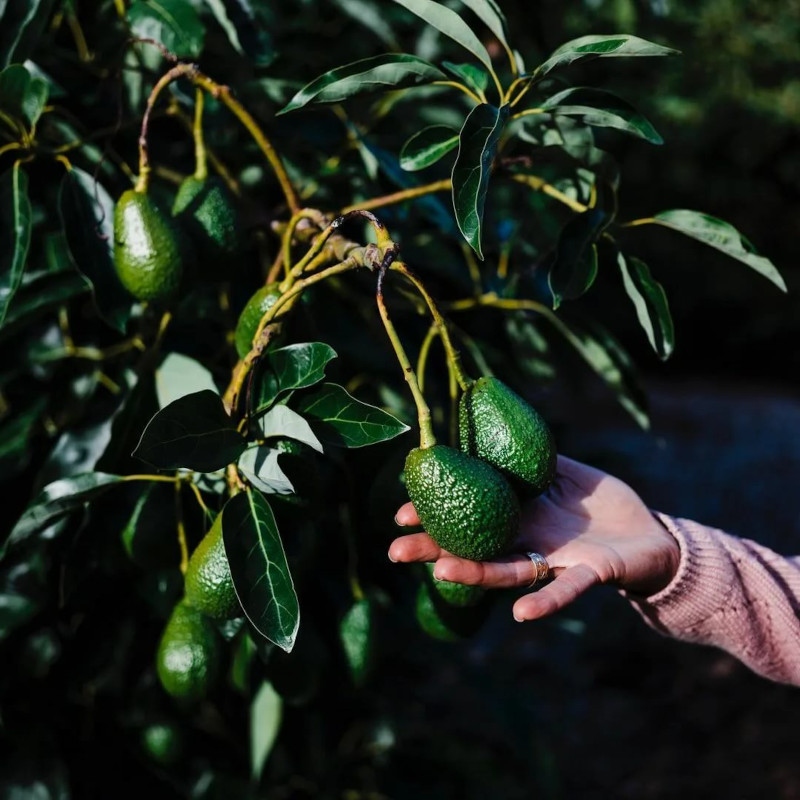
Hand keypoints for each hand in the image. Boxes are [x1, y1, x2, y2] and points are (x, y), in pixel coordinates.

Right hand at [389, 455, 680, 621]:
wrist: (654, 535)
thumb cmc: (605, 505)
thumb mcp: (567, 471)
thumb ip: (535, 459)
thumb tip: (496, 434)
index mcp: (518, 516)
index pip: (468, 516)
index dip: (435, 516)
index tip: (401, 512)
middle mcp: (527, 542)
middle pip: (473, 548)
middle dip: (434, 550)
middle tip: (395, 551)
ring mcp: (554, 560)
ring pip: (507, 571)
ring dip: (475, 574)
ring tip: (442, 571)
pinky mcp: (588, 573)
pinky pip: (564, 590)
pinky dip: (545, 603)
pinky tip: (521, 615)